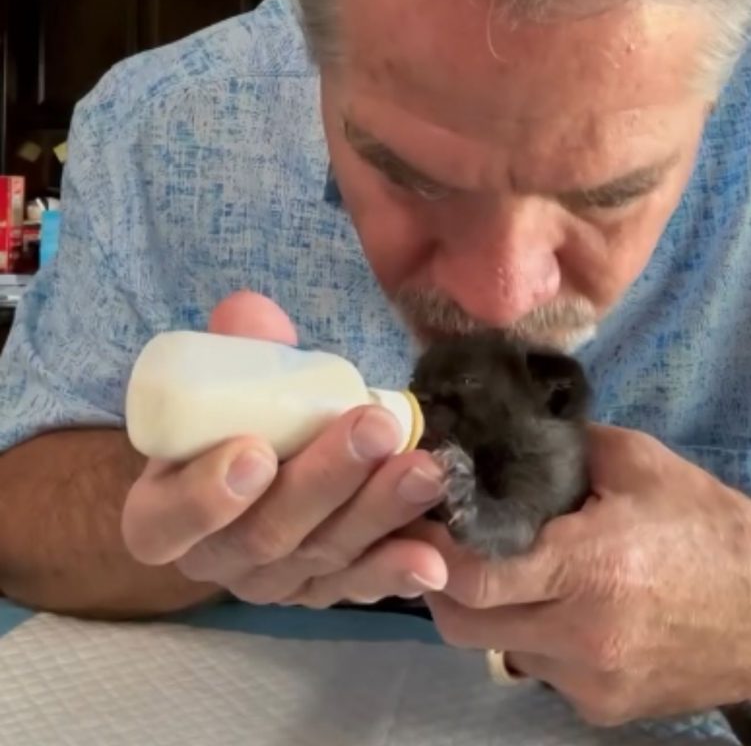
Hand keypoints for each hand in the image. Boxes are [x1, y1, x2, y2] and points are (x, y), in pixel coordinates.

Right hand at [122, 291, 447, 606]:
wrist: (255, 465)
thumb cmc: (234, 416)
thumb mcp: (224, 379)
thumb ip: (235, 349)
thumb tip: (251, 314)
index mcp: (164, 512)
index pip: (167, 522)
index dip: (204, 497)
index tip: (255, 451)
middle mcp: (216, 559)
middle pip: (264, 535)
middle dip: (325, 481)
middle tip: (374, 429)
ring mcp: (274, 582)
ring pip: (323, 556)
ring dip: (378, 513)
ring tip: (424, 471)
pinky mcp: (325, 591)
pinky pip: (361, 586)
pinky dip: (397, 571)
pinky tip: (433, 558)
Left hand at [418, 424, 750, 725]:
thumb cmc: (706, 523)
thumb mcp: (633, 462)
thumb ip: (557, 450)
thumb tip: (494, 439)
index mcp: (588, 568)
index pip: (471, 575)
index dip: (431, 547)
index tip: (417, 516)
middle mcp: (581, 638)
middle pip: (464, 623)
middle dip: (443, 582)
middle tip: (446, 540)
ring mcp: (591, 684)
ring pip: (499, 647)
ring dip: (490, 609)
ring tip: (513, 568)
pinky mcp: (604, 711)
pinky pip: (540, 669)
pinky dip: (534, 636)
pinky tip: (563, 604)